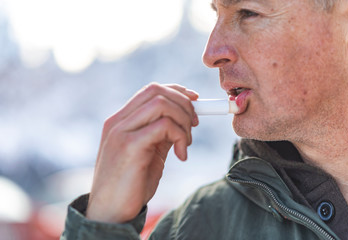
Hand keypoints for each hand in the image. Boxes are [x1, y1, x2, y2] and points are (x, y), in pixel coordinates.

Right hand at [86, 83, 198, 222]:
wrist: (110, 212)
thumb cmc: (130, 184)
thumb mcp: (149, 153)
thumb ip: (162, 133)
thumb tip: (184, 119)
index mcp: (120, 120)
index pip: (151, 90)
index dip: (177, 90)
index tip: (195, 101)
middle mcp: (118, 121)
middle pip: (157, 91)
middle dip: (184, 104)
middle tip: (194, 125)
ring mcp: (121, 132)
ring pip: (162, 104)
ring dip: (183, 121)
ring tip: (185, 144)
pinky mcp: (129, 146)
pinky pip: (163, 126)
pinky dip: (180, 136)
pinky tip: (181, 156)